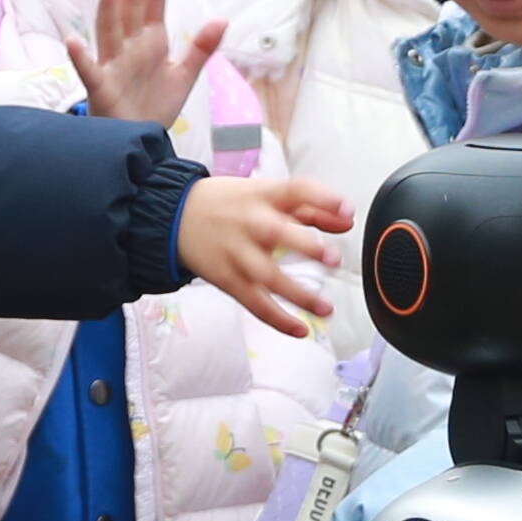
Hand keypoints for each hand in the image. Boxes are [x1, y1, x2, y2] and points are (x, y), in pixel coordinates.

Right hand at [65, 0, 235, 128]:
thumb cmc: (155, 106)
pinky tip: (73, 41)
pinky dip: (81, 57)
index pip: (155, 3)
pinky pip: (89, 71)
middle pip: (131, 7)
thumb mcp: (184, 75)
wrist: (139, 141)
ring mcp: (113, 66)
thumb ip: (202, 48)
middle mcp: (129, 48)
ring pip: (108, 30)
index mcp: (150, 41)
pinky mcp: (101, 89)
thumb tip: (222, 18)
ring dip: (107, 5)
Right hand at [181, 174, 350, 334]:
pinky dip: (277, 319)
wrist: (174, 216)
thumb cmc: (229, 205)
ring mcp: (237, 253)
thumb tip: (347, 220)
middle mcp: (250, 223)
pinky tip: (299, 329)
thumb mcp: (266, 196)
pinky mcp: (227, 279)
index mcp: (263, 196)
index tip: (348, 211)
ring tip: (325, 309)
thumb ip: (310, 208)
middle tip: (333, 259)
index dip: (323, 199)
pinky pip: (253, 302)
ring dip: (297, 294)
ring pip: (267, 276)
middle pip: (278, 232)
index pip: (296, 190)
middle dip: (306, 245)